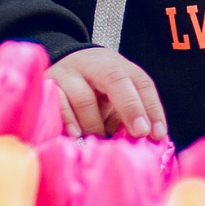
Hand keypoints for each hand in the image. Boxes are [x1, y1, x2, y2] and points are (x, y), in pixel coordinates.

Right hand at [47, 46, 167, 140]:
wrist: (60, 64)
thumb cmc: (94, 88)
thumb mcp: (114, 96)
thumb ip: (127, 114)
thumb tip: (145, 141)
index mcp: (118, 66)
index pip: (141, 82)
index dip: (151, 107)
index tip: (156, 133)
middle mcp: (95, 65)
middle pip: (115, 80)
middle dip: (131, 107)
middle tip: (139, 132)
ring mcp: (69, 73)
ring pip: (84, 97)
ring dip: (95, 123)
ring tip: (100, 139)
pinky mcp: (48, 85)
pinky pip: (58, 104)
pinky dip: (69, 121)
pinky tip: (76, 134)